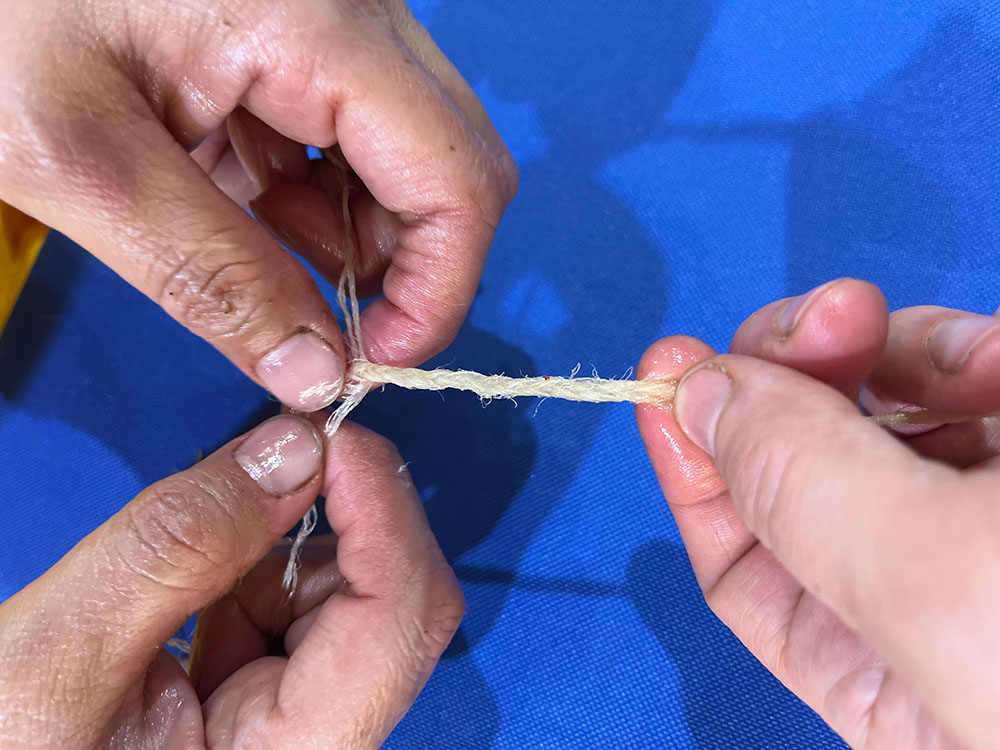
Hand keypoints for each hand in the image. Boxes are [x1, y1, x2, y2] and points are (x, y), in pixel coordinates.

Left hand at [0, 0, 515, 409]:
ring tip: (257, 241)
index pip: (458, 179)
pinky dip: (317, 191)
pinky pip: (356, 131)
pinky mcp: (305, 31)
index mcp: (315, 25)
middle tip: (321, 321)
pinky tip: (244, 194)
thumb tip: (317, 376)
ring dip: (355, 231)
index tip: (376, 359)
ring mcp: (336, 16)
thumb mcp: (81, 162)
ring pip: (411, 155)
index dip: (439, 289)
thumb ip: (210, 276)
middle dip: (403, 265)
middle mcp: (354, 9)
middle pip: (454, 166)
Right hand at [0, 416, 462, 747]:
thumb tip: (293, 447)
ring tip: (181, 595)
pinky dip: (253, 578)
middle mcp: (327, 742)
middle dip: (324, 527)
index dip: (385, 510)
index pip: (401, 618)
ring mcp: (309, 721)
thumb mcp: (67, 650)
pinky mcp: (282, 701)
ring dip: (275, 557)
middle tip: (254, 475)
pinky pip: (304, 609)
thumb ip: (180, 547)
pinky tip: (192, 612)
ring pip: (350, 593)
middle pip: (394, 599)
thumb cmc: (5, 748)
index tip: (334, 435)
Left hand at [635, 279, 999, 748]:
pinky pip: (974, 386)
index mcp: (877, 678)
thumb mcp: (926, 580)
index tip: (668, 366)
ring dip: (897, 352)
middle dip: (795, 375)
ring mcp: (984, 521)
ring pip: (891, 408)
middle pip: (807, 465)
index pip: (742, 566)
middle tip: (826, 318)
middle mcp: (929, 602)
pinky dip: (974, 356)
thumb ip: (801, 488)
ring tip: (948, 347)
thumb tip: (699, 399)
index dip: (695, 462)